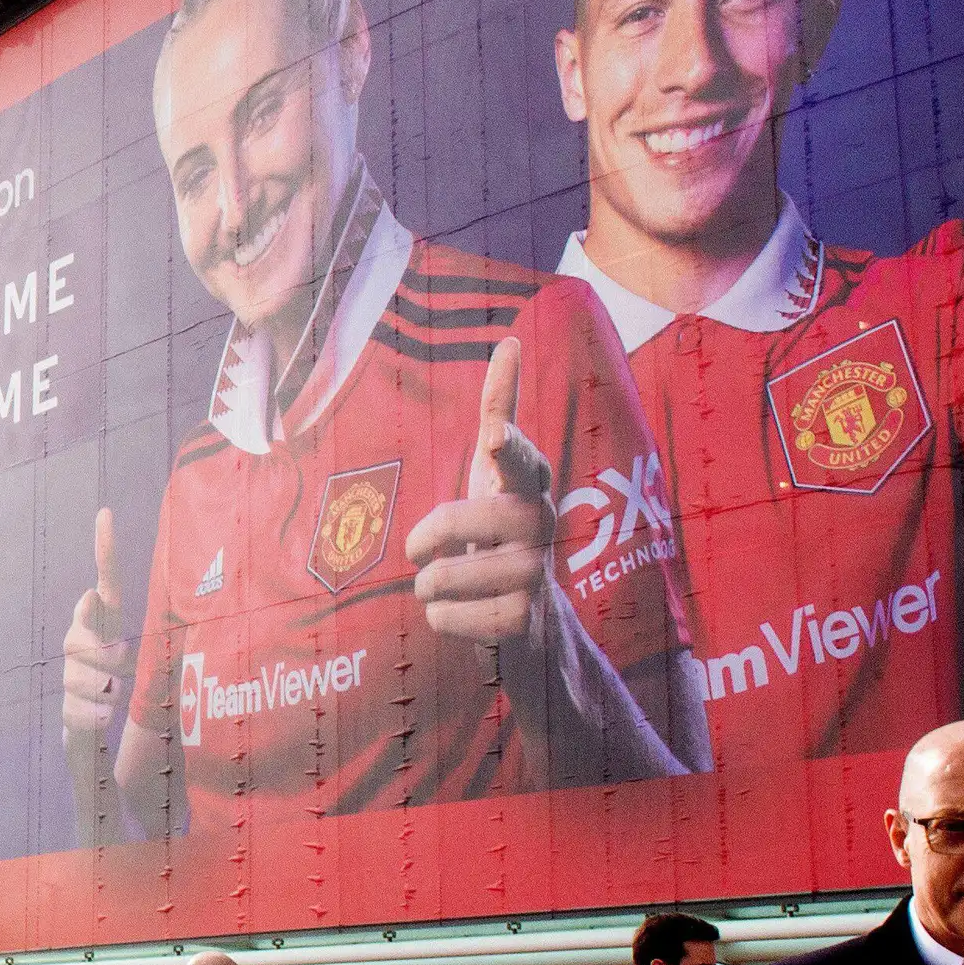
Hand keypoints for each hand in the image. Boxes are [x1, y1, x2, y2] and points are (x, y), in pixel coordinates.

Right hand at [62, 506, 131, 740]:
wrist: (96, 725)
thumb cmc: (117, 683)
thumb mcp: (130, 656)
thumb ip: (110, 630)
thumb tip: (90, 594)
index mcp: (105, 623)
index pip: (107, 582)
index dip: (106, 551)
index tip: (106, 515)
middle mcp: (82, 641)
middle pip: (79, 638)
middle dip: (99, 656)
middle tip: (116, 670)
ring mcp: (71, 672)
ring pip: (79, 677)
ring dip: (102, 693)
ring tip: (112, 697)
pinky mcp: (66, 706)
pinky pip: (78, 709)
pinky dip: (94, 717)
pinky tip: (101, 717)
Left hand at [406, 337, 559, 646]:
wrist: (537, 621)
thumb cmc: (502, 532)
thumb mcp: (495, 472)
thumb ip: (500, 410)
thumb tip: (511, 342)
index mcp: (528, 485)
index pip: (520, 459)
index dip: (507, 448)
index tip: (494, 437)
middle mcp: (541, 524)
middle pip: (458, 519)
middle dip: (425, 536)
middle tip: (421, 551)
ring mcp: (538, 575)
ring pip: (442, 576)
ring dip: (429, 586)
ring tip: (448, 585)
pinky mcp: (525, 621)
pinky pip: (448, 618)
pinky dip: (442, 619)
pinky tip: (465, 614)